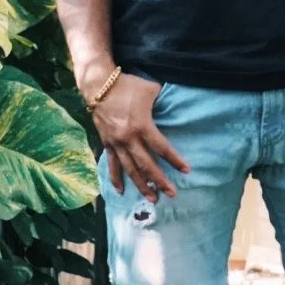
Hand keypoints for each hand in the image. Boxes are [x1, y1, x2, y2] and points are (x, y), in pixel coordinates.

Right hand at [91, 74, 190, 199]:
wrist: (98, 85)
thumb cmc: (128, 86)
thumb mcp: (150, 89)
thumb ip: (161, 101)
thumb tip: (171, 106)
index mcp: (142, 126)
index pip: (162, 148)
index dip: (175, 160)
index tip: (186, 170)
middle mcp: (128, 139)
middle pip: (146, 165)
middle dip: (159, 181)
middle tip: (171, 194)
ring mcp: (116, 143)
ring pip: (130, 169)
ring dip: (141, 185)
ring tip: (152, 198)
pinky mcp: (106, 143)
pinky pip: (112, 164)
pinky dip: (115, 178)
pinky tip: (120, 191)